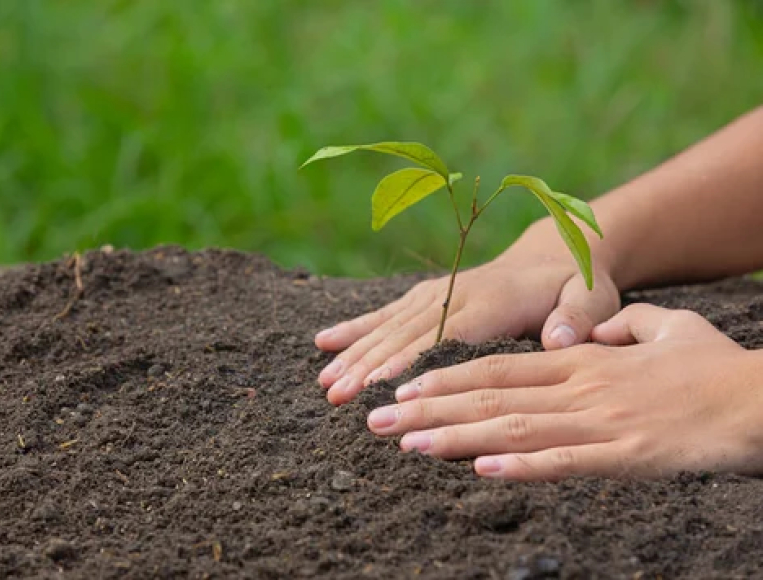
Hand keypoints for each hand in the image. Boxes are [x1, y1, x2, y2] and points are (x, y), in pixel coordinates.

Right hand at [316, 225, 620, 405]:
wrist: (554, 251)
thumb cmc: (575, 284)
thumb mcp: (592, 296)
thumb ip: (579, 316)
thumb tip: (558, 339)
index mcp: (493, 302)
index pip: (446, 336)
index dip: (412, 360)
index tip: (380, 386)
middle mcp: (456, 294)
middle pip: (406, 334)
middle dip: (370, 366)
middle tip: (338, 396)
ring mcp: (437, 292)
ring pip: (388, 326)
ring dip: (355, 354)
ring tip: (325, 384)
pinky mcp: (427, 295)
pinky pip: (386, 312)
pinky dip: (354, 328)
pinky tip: (323, 342)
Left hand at [366, 304, 762, 480]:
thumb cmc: (716, 369)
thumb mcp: (664, 331)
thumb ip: (621, 328)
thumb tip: (592, 334)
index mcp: (579, 361)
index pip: (496, 367)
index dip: (444, 376)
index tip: (401, 385)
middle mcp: (577, 387)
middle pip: (488, 396)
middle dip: (427, 406)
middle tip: (374, 418)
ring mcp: (598, 420)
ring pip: (512, 426)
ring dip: (454, 436)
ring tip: (405, 443)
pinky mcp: (626, 453)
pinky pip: (564, 461)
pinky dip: (521, 465)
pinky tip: (481, 471)